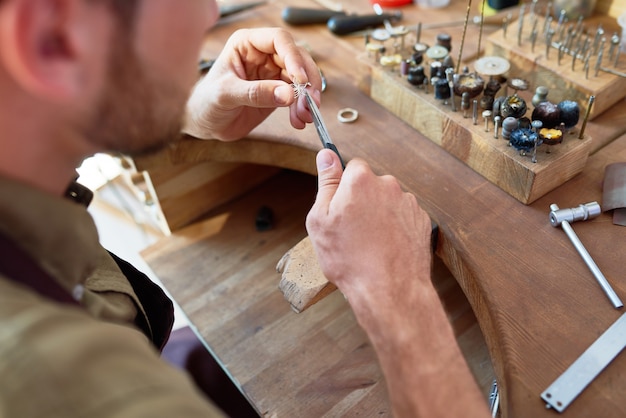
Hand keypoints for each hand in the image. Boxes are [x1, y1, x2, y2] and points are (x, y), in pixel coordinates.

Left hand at [184, 27, 321, 140]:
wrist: (203, 122)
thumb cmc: (206, 101)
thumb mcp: (226, 94)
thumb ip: (256, 93)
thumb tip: (288, 94)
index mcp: (247, 44)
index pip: (279, 40)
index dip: (294, 57)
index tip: (300, 80)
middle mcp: (263, 55)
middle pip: (297, 59)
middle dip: (307, 81)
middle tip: (310, 102)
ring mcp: (272, 74)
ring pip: (301, 79)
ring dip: (307, 98)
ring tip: (305, 116)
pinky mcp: (278, 92)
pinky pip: (297, 96)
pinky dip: (302, 108)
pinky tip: (299, 121)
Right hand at [305, 149, 432, 325]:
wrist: (390, 290)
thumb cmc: (349, 258)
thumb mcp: (321, 220)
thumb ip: (326, 183)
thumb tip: (326, 155)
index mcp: (361, 180)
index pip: (351, 167)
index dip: (342, 188)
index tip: (339, 207)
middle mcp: (388, 185)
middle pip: (371, 185)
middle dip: (362, 201)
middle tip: (351, 231)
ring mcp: (408, 203)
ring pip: (387, 203)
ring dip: (379, 216)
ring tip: (369, 245)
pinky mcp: (422, 222)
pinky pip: (402, 218)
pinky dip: (395, 229)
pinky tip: (385, 249)